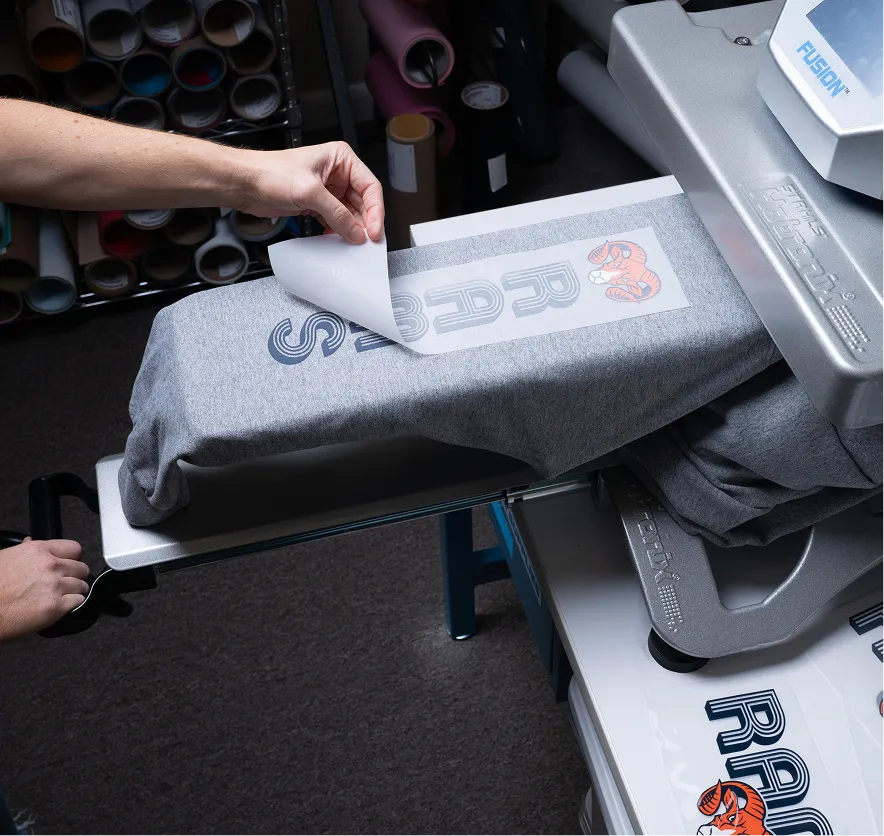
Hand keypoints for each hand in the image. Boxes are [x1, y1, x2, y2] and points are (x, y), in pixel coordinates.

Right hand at [0, 539, 88, 641]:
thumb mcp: (4, 558)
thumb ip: (23, 550)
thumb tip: (30, 541)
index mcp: (37, 550)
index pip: (73, 548)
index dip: (73, 558)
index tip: (70, 564)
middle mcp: (49, 565)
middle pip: (82, 567)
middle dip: (75, 576)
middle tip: (66, 583)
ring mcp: (54, 586)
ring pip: (82, 585)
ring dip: (76, 591)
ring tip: (63, 596)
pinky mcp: (55, 607)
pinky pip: (79, 602)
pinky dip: (74, 605)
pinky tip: (62, 607)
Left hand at [237, 142, 384, 244]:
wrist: (245, 183)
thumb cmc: (271, 173)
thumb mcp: (310, 192)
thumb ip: (337, 214)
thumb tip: (357, 233)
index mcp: (341, 159)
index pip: (370, 186)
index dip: (375, 210)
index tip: (374, 231)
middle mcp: (338, 173)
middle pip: (363, 202)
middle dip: (364, 222)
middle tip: (366, 242)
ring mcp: (328, 190)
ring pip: (350, 214)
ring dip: (351, 229)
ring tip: (353, 245)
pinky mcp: (316, 205)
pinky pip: (335, 221)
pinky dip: (338, 231)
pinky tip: (337, 240)